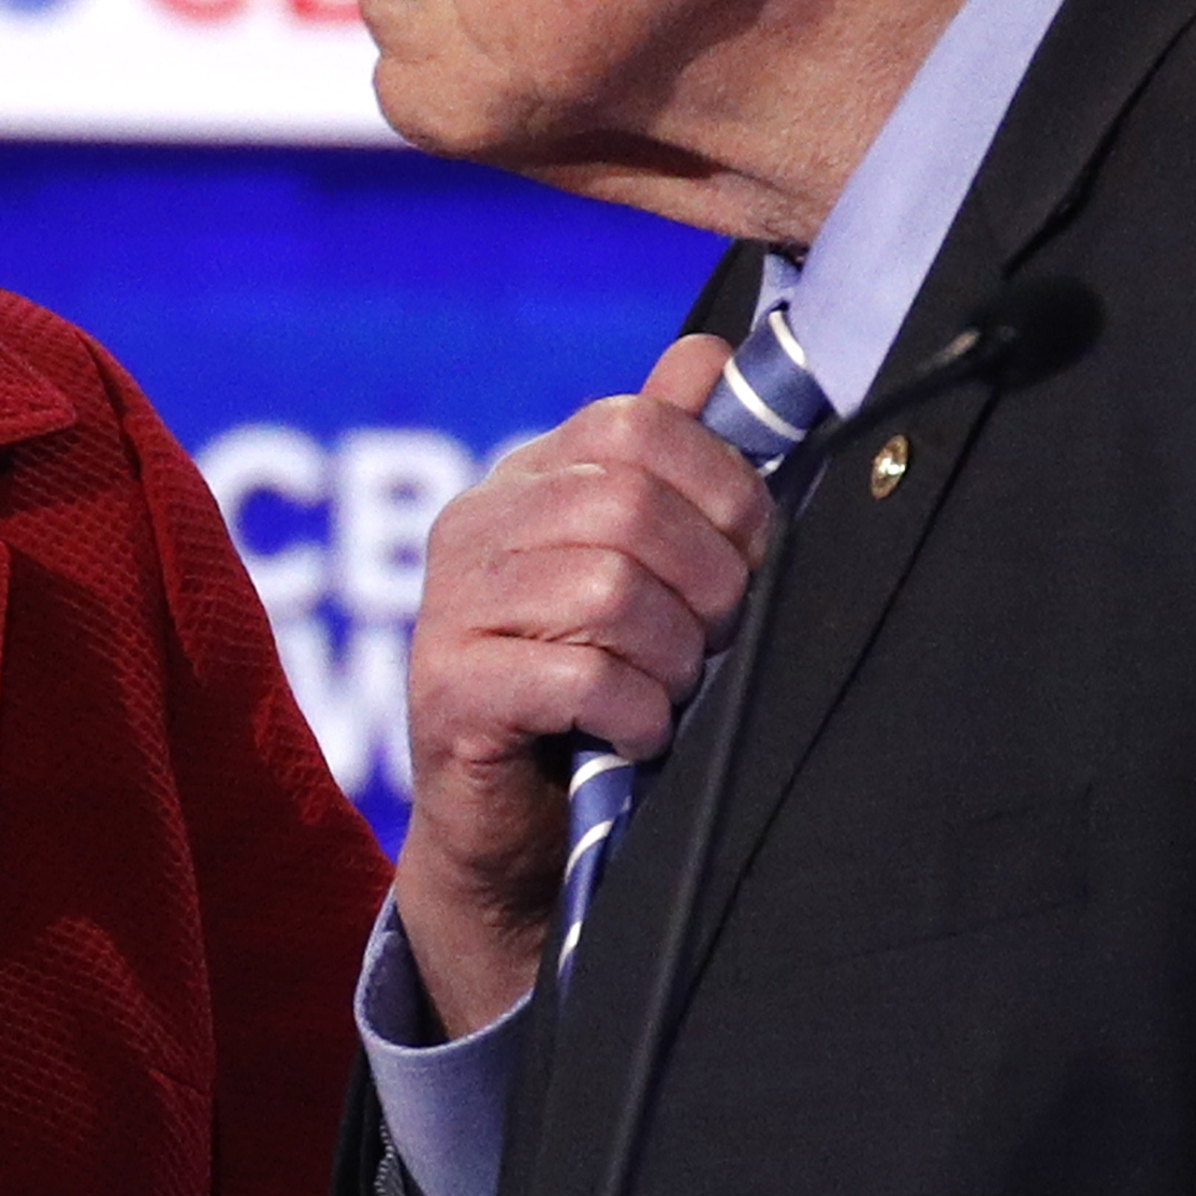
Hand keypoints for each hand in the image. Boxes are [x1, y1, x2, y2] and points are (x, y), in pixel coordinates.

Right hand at [397, 332, 768, 1037]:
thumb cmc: (594, 695)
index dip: (721, 485)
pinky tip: (634, 736)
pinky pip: (578, 677)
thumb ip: (670, 462)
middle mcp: (473, 525)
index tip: (748, 555)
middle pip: (628, 505)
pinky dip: (635, 712)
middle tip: (715, 642)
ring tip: (671, 693)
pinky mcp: (446, 690)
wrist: (516, 839)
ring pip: (608, 591)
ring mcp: (448, 606)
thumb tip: (712, 356)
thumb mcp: (640, 568)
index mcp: (525, 480)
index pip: (634, 423)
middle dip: (709, 582)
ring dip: (673, 657)